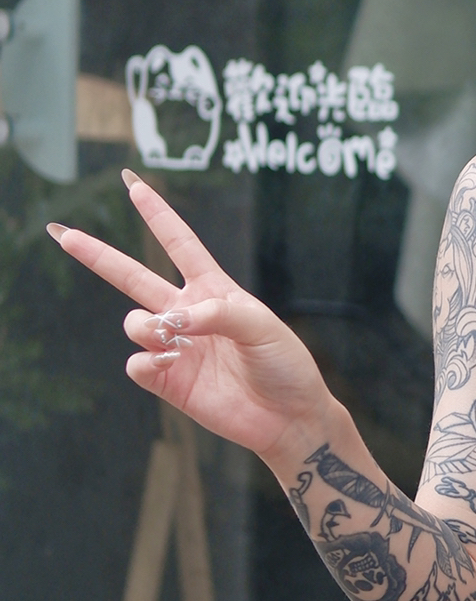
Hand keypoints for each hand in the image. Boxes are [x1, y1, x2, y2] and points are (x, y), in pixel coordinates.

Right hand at [50, 170, 333, 462]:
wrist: (289, 416)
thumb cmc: (284, 364)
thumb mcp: (262, 326)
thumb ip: (219, 313)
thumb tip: (174, 319)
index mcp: (214, 290)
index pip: (179, 244)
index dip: (157, 214)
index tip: (134, 184)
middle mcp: (189, 315)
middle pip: (133, 277)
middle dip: (98, 255)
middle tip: (62, 233)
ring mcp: (176, 348)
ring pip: (133, 322)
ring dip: (143, 325)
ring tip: (170, 336)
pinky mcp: (170, 382)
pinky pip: (137, 364)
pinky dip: (146, 360)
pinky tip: (170, 362)